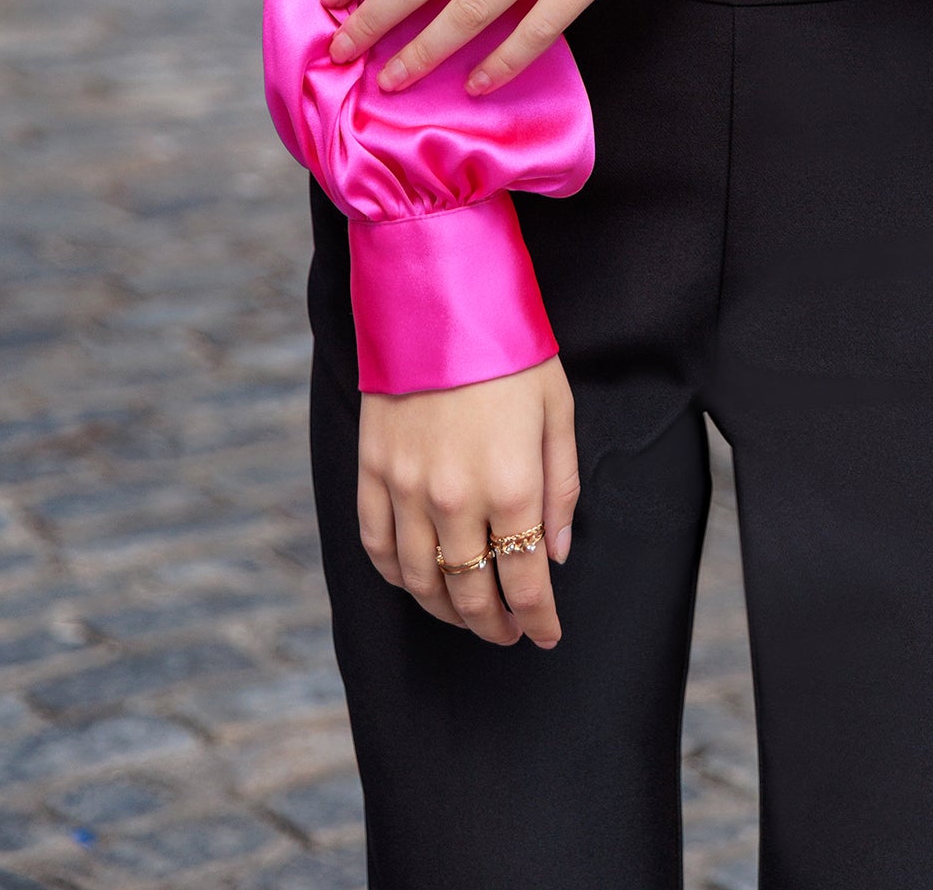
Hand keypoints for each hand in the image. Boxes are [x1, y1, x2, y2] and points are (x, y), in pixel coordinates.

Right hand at [359, 358, 578, 647]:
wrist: (440, 298)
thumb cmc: (510, 352)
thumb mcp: (558, 411)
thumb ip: (561, 488)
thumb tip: (557, 553)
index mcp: (511, 486)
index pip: (524, 582)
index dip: (538, 619)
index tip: (546, 634)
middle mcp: (455, 499)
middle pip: (471, 593)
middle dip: (494, 625)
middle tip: (508, 633)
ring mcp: (406, 488)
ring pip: (420, 582)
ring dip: (446, 611)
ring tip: (467, 614)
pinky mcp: (371, 470)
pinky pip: (376, 546)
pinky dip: (396, 575)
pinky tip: (416, 581)